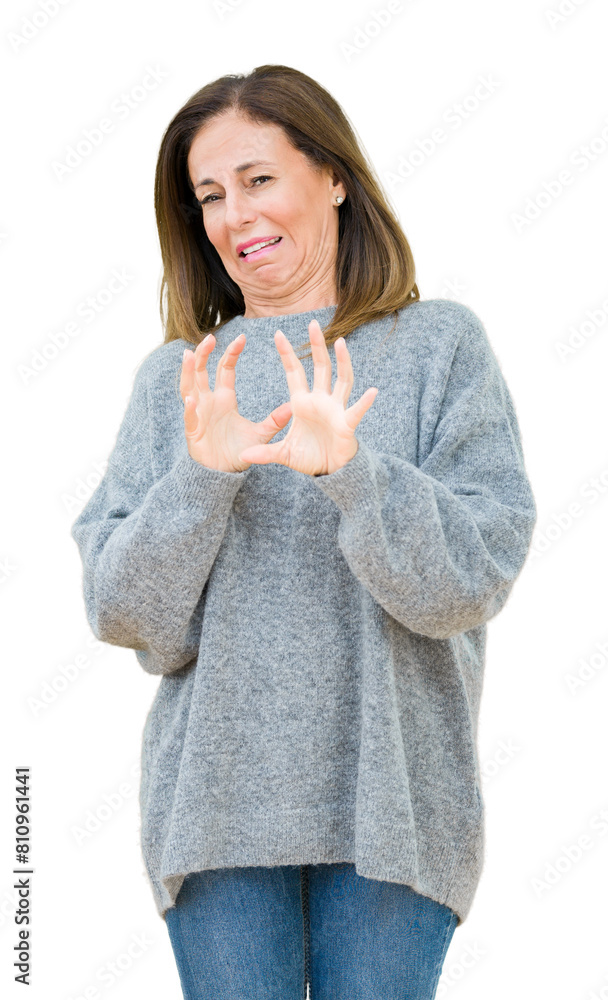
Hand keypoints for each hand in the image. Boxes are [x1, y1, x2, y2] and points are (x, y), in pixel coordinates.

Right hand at [180, 333, 293, 472]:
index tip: (242, 337)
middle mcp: (208, 401)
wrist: (223, 474)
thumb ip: (274, 420)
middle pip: (202, 371)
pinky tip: (191, 399)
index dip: (231, 353)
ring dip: (188, 372)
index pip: (225, 369)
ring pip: (189, 387)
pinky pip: (189, 418)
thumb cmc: (238, 451)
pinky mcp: (193, 432)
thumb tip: (293, 406)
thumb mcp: (260, 433)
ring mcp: (198, 415)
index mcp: (225, 398)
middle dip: (204, 354)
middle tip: (210, 338)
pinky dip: (190, 409)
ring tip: (188, 355)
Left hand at [238, 319, 377, 475]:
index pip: (294, 372)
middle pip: (320, 367)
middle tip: (312, 323)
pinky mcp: (347, 424)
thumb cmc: (309, 456)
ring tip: (341, 343)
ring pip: (341, 380)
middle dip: (316, 346)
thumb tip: (242, 456)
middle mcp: (320, 400)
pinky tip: (372, 391)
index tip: (278, 333)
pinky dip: (364, 402)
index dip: (287, 354)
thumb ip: (264, 453)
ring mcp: (336, 410)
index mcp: (302, 403)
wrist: (330, 471)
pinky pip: (356, 411)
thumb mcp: (283, 454)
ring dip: (342, 362)